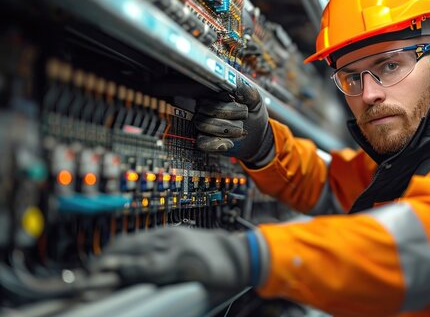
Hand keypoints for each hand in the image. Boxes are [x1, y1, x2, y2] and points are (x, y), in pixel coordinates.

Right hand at [91, 228, 264, 290]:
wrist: (240, 254)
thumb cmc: (223, 279)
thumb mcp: (201, 294)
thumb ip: (172, 296)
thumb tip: (143, 300)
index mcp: (182, 261)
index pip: (140, 266)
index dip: (116, 275)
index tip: (96, 285)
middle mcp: (173, 244)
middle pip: (129, 250)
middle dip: (103, 264)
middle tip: (87, 281)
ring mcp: (170, 235)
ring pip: (131, 241)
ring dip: (110, 255)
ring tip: (95, 270)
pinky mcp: (169, 231)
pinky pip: (140, 236)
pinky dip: (123, 247)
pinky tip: (116, 257)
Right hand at [195, 76, 273, 164]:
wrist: (257, 137)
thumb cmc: (253, 117)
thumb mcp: (256, 102)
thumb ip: (248, 92)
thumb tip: (237, 83)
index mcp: (216, 96)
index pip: (211, 93)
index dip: (227, 101)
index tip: (242, 106)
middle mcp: (206, 109)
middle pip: (206, 108)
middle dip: (228, 114)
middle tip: (244, 118)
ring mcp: (203, 125)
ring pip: (203, 124)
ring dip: (225, 129)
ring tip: (240, 131)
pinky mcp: (204, 141)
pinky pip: (202, 142)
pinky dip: (216, 144)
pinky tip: (229, 143)